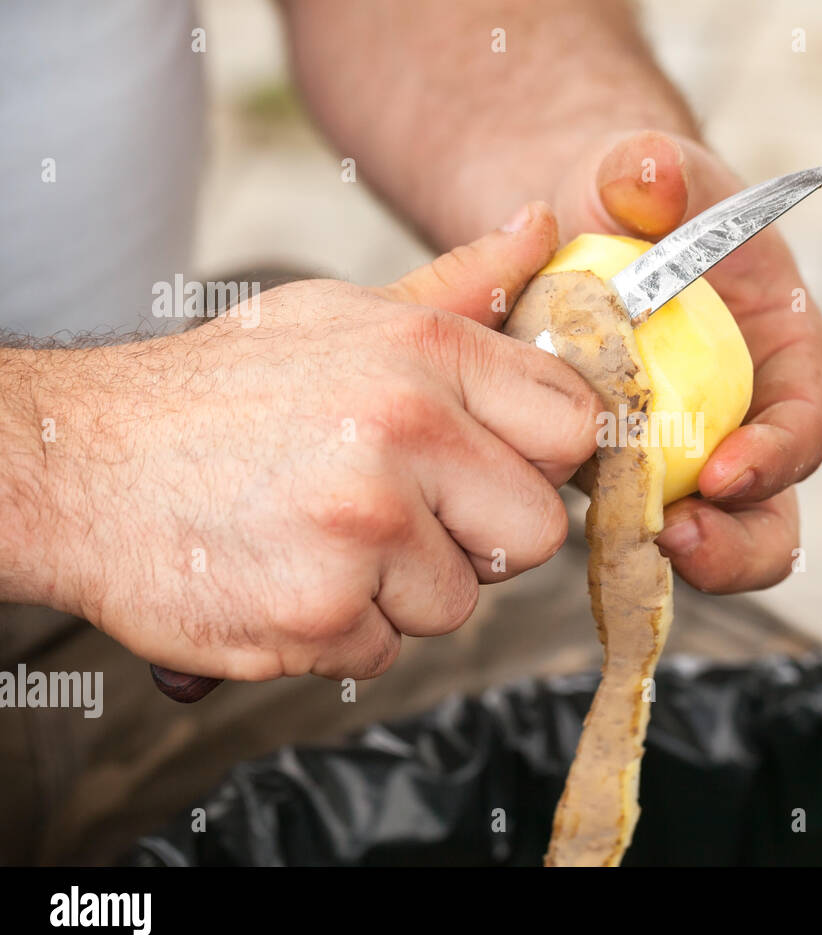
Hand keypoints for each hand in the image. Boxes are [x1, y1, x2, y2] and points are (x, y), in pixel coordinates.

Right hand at [29, 203, 600, 681]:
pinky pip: (388, 650)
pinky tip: (288, 574)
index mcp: (424, 352)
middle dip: (476, 536)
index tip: (495, 466)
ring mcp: (364, 527)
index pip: (574, 425)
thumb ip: (458, 289)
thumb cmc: (223, 393)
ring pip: (459, 603)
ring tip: (322, 535)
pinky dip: (342, 630)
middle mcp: (404, 431)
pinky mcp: (319, 613)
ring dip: (399, 589)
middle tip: (399, 509)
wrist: (79, 461)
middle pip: (535, 533)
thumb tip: (541, 229)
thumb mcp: (343, 316)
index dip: (540, 457)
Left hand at [552, 131, 821, 593]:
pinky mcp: (627, 479)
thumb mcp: (642, 173)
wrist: (578, 237)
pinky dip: (607, 543)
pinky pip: (630, 528)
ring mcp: (686, 459)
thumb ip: (650, 170)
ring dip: (673, 561)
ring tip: (622, 553)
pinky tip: (554, 532)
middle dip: (738, 542)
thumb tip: (646, 175)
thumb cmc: (632, 202)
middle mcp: (746, 421)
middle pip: (770, 511)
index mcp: (780, 354)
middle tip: (681, 541)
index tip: (726, 472)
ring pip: (706, 538)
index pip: (804, 420)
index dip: (778, 455)